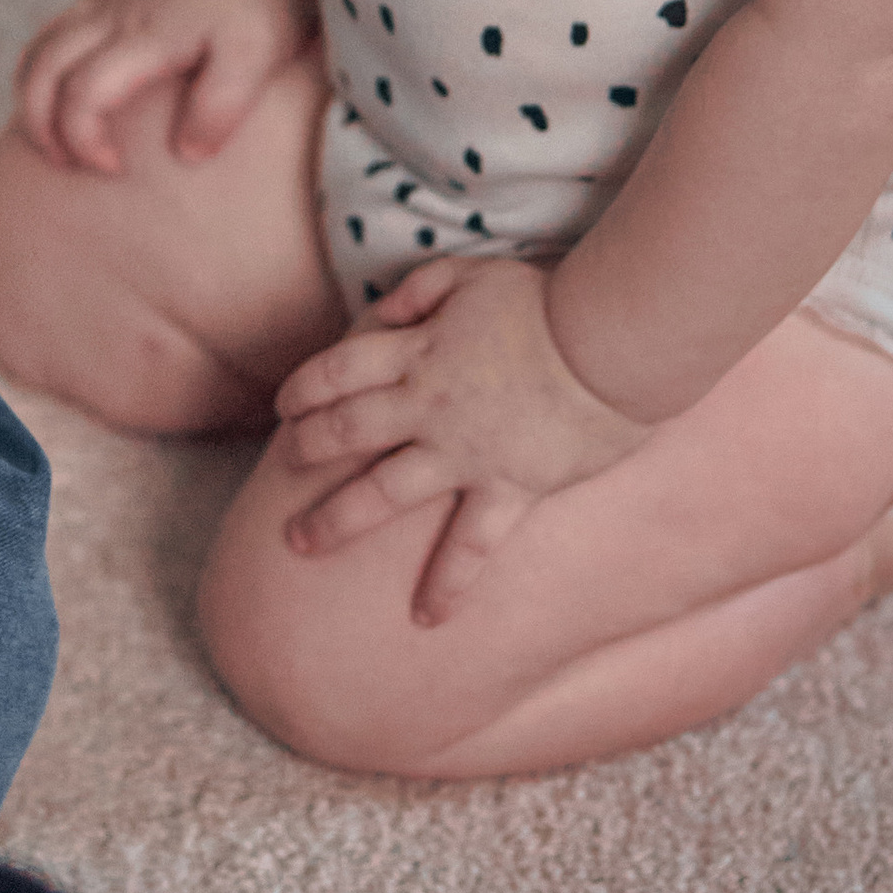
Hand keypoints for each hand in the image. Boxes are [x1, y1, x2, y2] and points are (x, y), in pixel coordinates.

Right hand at [14, 0, 313, 173]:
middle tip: (65, 164)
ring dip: (33, 96)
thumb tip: (185, 154)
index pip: (84, 93)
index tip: (115, 169)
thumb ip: (220, 107)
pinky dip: (42, 68)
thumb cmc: (263, 1)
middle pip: (43, 69)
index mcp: (147, 35)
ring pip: (40, 46)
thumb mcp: (258, 58)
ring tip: (54, 138)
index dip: (85, 139)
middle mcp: (115, 14)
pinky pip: (54, 30)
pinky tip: (62, 94)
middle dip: (40, 124)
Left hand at [271, 259, 649, 622]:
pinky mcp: (507, 488)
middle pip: (346, 431)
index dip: (304, 388)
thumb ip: (420, 290)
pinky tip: (425, 618)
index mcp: (415, 351)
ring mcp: (463, 453)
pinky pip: (470, 546)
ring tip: (298, 542)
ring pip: (382, 493)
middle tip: (283, 466)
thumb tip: (382, 311)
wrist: (609, 343)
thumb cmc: (545, 302)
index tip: (285, 406)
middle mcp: (426, 405)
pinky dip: (448, 583)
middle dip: (306, 450)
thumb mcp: (472, 274)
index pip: (337, 371)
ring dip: (336, 519)